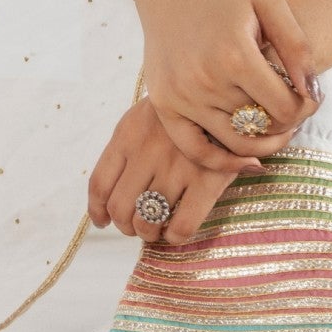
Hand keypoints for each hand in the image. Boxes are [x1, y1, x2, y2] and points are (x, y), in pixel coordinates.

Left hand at [87, 93, 264, 245]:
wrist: (234, 94)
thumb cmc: (187, 110)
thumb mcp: (149, 115)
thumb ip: (128, 148)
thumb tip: (105, 201)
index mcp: (130, 133)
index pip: (100, 184)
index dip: (97, 210)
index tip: (103, 220)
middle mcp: (149, 150)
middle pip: (120, 208)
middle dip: (125, 225)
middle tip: (137, 225)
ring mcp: (178, 166)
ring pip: (147, 222)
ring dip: (148, 233)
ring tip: (158, 228)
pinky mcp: (208, 179)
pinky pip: (181, 226)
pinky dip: (174, 237)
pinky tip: (177, 230)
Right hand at [133, 0, 323, 161]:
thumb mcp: (271, 5)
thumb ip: (297, 47)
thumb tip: (313, 93)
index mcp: (234, 55)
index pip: (284, 109)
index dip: (305, 109)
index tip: (310, 98)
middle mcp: (204, 81)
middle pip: (261, 127)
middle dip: (288, 123)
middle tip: (295, 110)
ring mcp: (180, 96)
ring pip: (235, 142)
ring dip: (264, 142)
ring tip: (277, 128)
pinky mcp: (163, 105)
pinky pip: (196, 150)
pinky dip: (224, 163)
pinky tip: (249, 161)